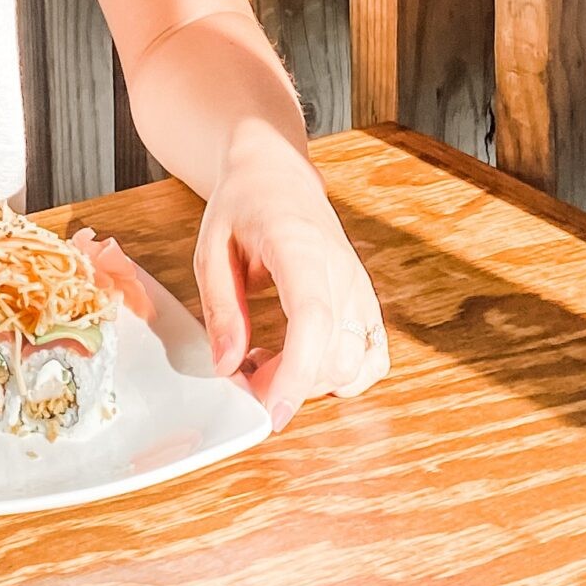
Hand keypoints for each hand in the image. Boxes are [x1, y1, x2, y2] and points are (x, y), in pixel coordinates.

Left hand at [193, 137, 388, 426]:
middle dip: (289, 385)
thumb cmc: (242, 206)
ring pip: (358, 363)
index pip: (313, 319)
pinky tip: (303, 362)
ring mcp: (360, 286)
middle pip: (337, 354)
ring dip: (312, 383)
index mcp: (300, 247)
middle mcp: (342, 269)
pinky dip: (343, 375)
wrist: (277, 174)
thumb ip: (221, 309)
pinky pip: (374, 357)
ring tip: (267, 360)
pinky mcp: (366, 301)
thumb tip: (227, 367)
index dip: (296, 373)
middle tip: (242, 372)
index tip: (270, 411)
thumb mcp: (211, 249)